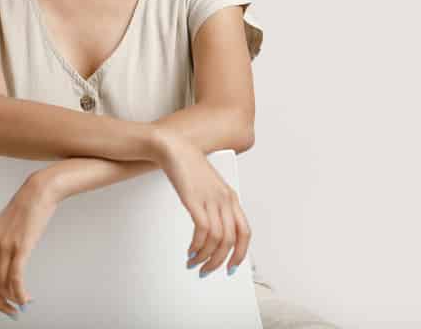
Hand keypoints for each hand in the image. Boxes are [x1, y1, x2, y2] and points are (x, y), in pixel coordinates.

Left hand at [0, 173, 56, 319]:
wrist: (37, 193)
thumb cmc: (24, 210)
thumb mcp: (4, 230)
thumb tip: (1, 270)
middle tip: (10, 312)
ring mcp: (4, 247)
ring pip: (2, 285)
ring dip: (12, 300)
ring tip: (22, 305)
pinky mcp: (20, 247)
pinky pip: (16, 279)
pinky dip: (20, 294)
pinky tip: (26, 299)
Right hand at [153, 128, 251, 277]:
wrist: (175, 149)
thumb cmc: (190, 168)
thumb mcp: (210, 188)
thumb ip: (216, 205)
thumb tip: (213, 232)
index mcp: (232, 198)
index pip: (245, 232)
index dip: (240, 253)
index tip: (231, 267)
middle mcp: (225, 200)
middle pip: (231, 240)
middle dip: (219, 261)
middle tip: (207, 271)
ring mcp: (211, 200)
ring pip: (217, 239)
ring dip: (205, 257)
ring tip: (194, 263)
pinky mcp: (195, 200)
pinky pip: (202, 231)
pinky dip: (197, 246)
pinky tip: (190, 250)